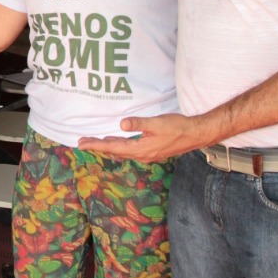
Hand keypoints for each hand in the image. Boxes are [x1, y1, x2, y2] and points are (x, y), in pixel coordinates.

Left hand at [77, 113, 210, 162]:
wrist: (195, 134)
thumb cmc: (177, 127)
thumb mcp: (156, 123)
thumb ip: (138, 123)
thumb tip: (121, 124)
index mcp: (140, 149)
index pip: (113, 147)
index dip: (96, 145)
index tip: (81, 144)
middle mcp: (142, 155)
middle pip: (115, 150)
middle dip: (98, 146)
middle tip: (82, 143)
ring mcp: (147, 154)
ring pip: (122, 151)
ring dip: (108, 146)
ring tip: (95, 142)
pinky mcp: (152, 150)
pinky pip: (130, 149)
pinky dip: (119, 146)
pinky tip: (117, 141)